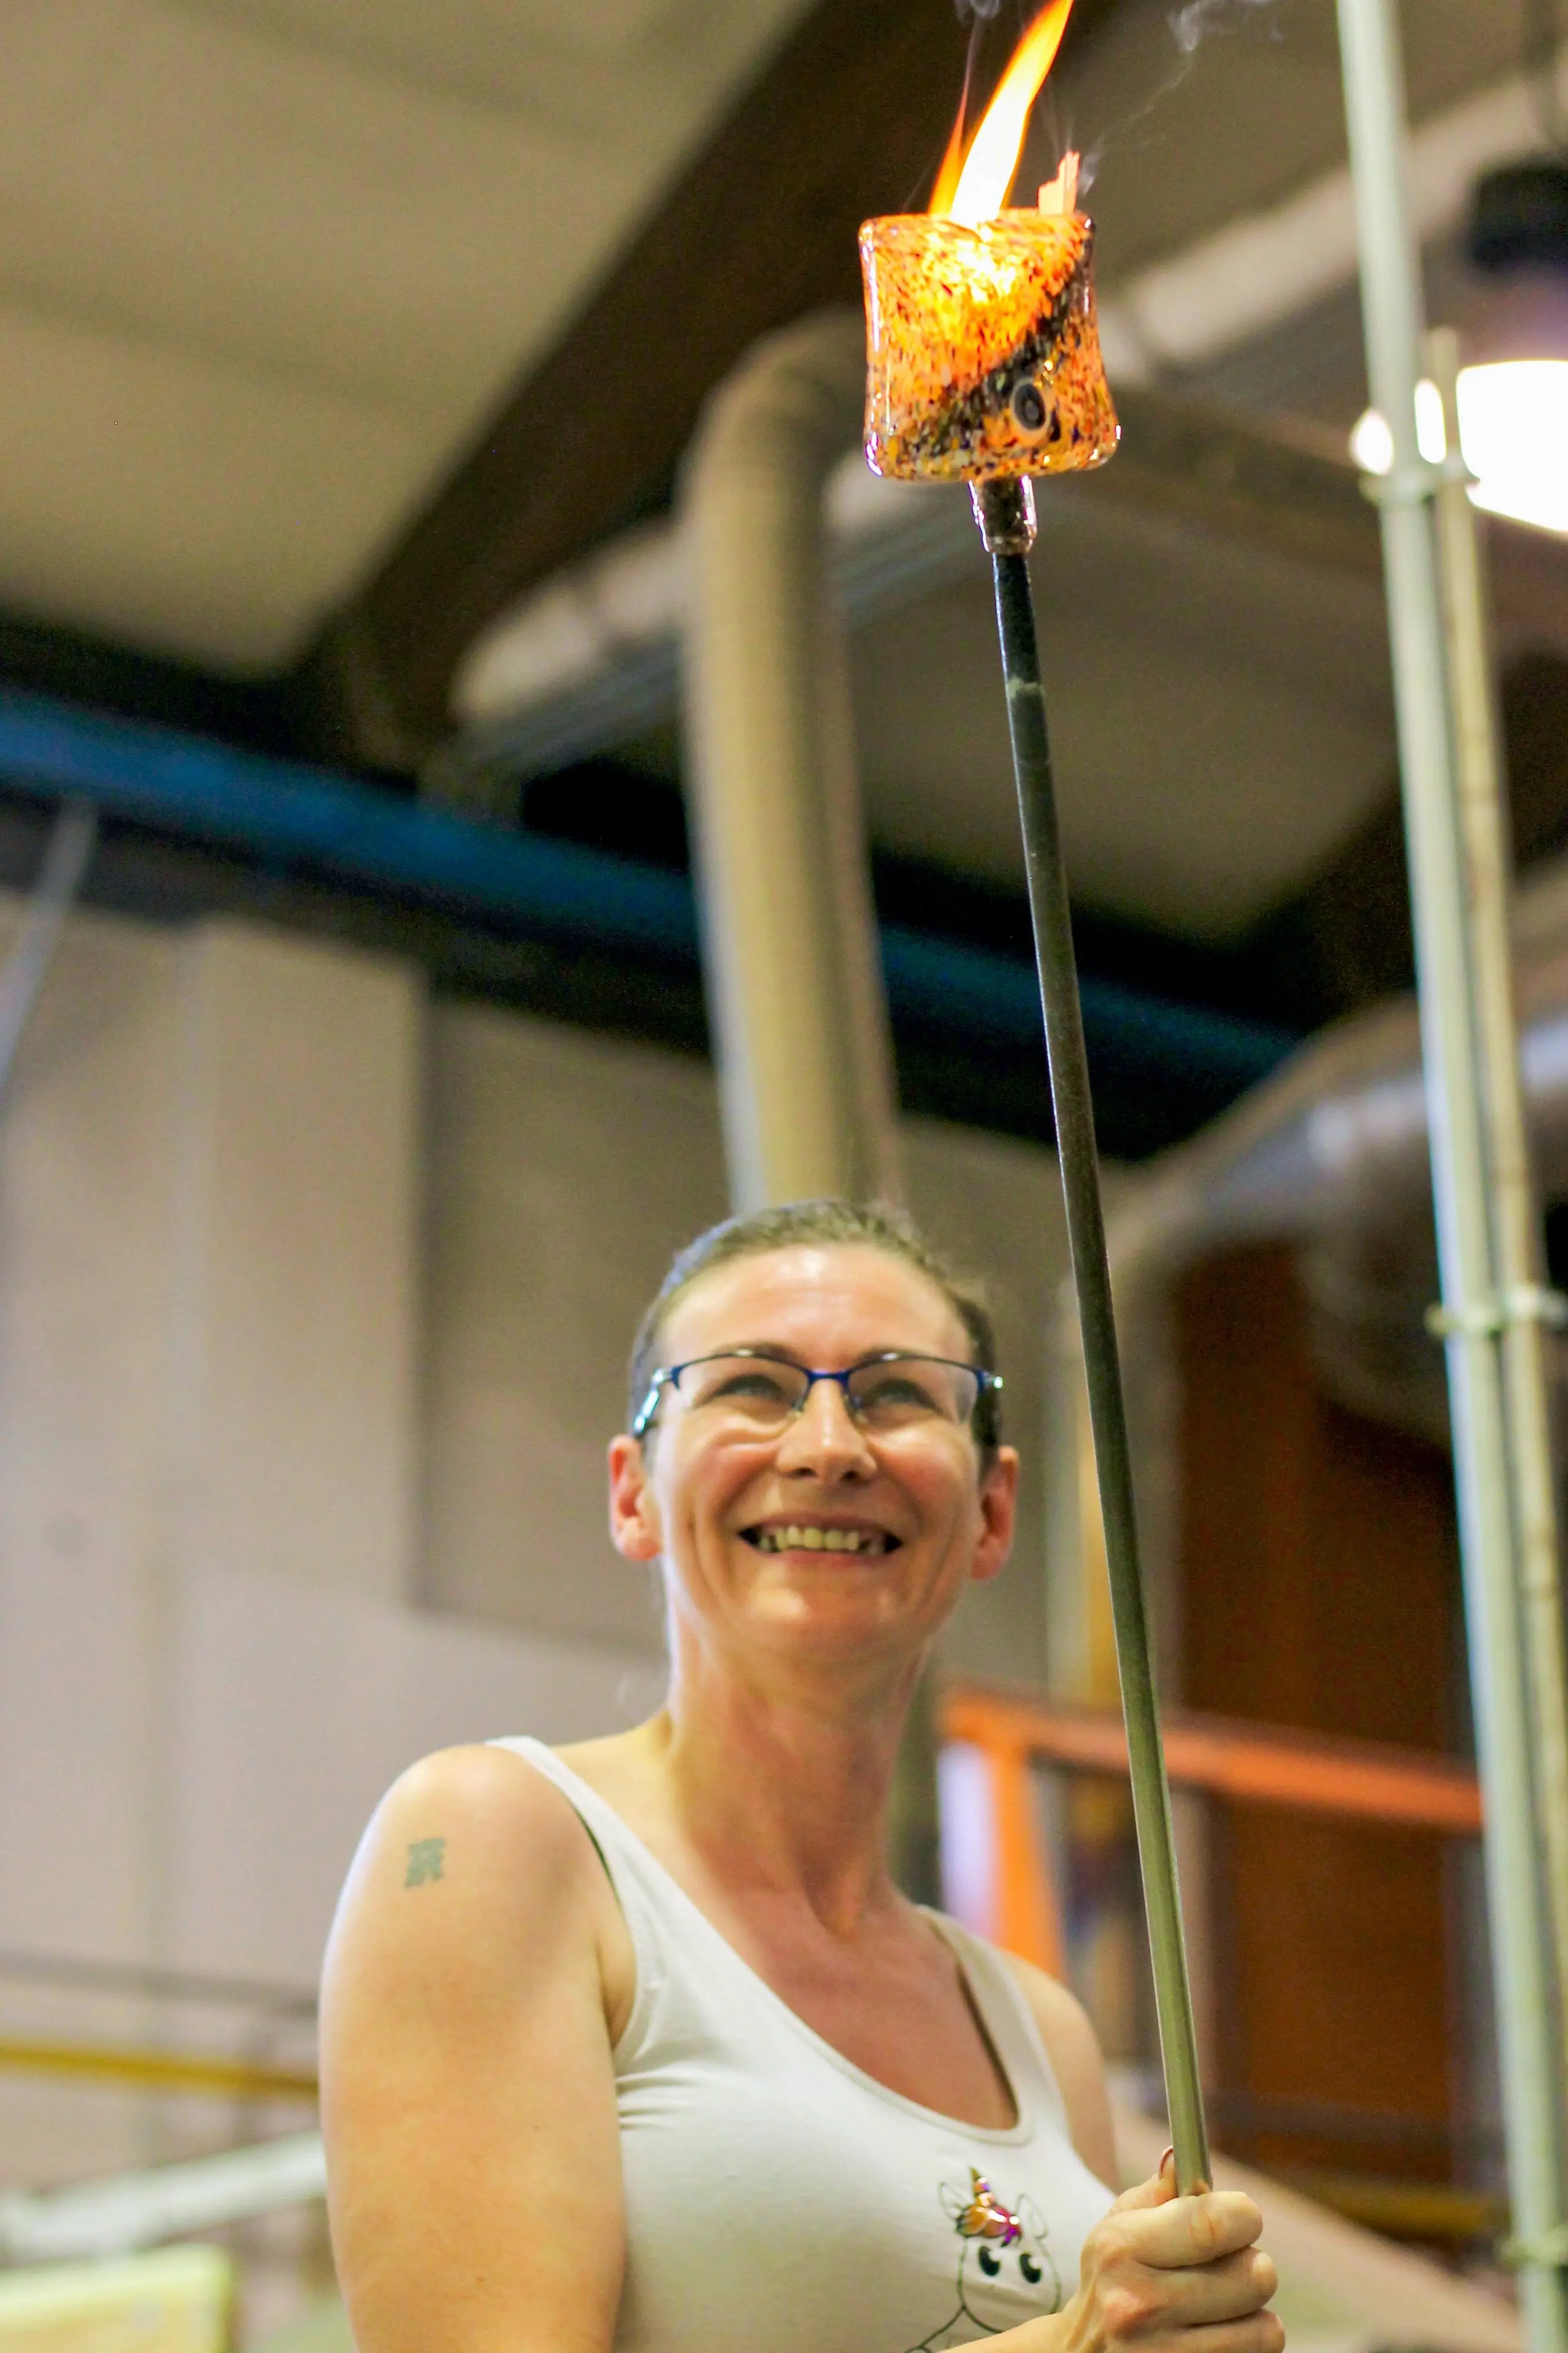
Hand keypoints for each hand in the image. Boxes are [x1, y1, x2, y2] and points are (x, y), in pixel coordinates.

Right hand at [1054, 2151, 1281, 2352]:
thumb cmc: (1109, 2282)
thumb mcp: (1116, 2229)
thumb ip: (1158, 2194)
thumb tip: (1183, 2159)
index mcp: (1122, 2249)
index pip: (1215, 2224)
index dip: (1244, 2216)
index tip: (1240, 2219)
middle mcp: (1139, 2304)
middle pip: (1256, 2275)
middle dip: (1250, 2266)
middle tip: (1226, 2269)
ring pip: (1266, 2328)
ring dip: (1252, 2315)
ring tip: (1221, 2310)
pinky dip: (1247, 2347)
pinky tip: (1216, 2337)